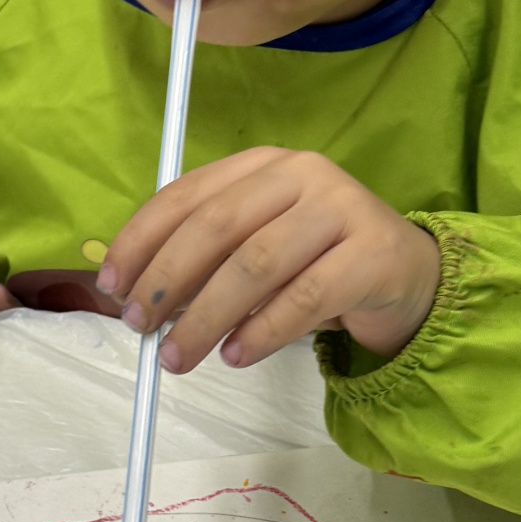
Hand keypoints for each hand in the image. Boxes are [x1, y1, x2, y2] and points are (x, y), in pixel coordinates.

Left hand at [99, 147, 440, 372]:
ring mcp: (341, 209)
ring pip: (257, 264)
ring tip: (178, 356)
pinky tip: (236, 356)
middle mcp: (302, 174)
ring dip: (207, 316)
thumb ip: (206, 259)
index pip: (187, 195)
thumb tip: (138, 298)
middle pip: (217, 226)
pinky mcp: (372, 254)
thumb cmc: (318, 261)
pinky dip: (262, 332)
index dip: (141, 240)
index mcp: (262, 165)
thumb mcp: (259, 246)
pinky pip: (305, 297)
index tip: (111, 285)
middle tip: (139, 327)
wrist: (408, 274)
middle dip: (167, 281)